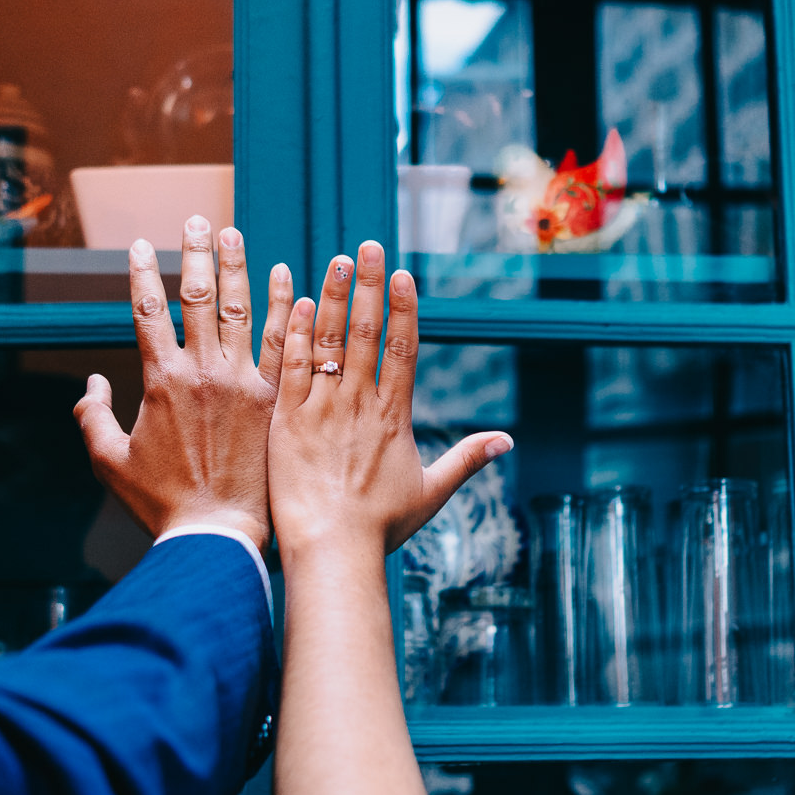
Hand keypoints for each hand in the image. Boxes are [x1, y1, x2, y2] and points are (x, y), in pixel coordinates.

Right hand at [74, 217, 293, 551]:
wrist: (215, 535)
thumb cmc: (161, 504)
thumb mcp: (109, 461)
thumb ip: (93, 417)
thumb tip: (92, 382)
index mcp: (160, 381)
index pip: (148, 311)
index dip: (143, 273)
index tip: (142, 244)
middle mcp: (203, 373)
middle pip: (198, 298)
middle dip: (194, 254)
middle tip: (197, 220)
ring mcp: (244, 385)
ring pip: (242, 312)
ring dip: (238, 268)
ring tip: (234, 233)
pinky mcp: (275, 402)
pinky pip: (283, 346)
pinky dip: (285, 308)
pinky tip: (288, 278)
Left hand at [267, 240, 511, 559]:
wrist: (332, 550)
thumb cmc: (380, 528)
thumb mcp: (431, 492)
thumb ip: (466, 460)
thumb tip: (507, 442)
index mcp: (394, 417)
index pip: (404, 349)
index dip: (404, 308)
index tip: (402, 274)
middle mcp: (360, 404)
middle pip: (367, 332)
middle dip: (369, 285)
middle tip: (367, 244)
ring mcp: (321, 409)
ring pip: (329, 341)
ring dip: (332, 297)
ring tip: (336, 260)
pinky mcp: (287, 421)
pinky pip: (291, 368)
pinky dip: (296, 334)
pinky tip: (295, 302)